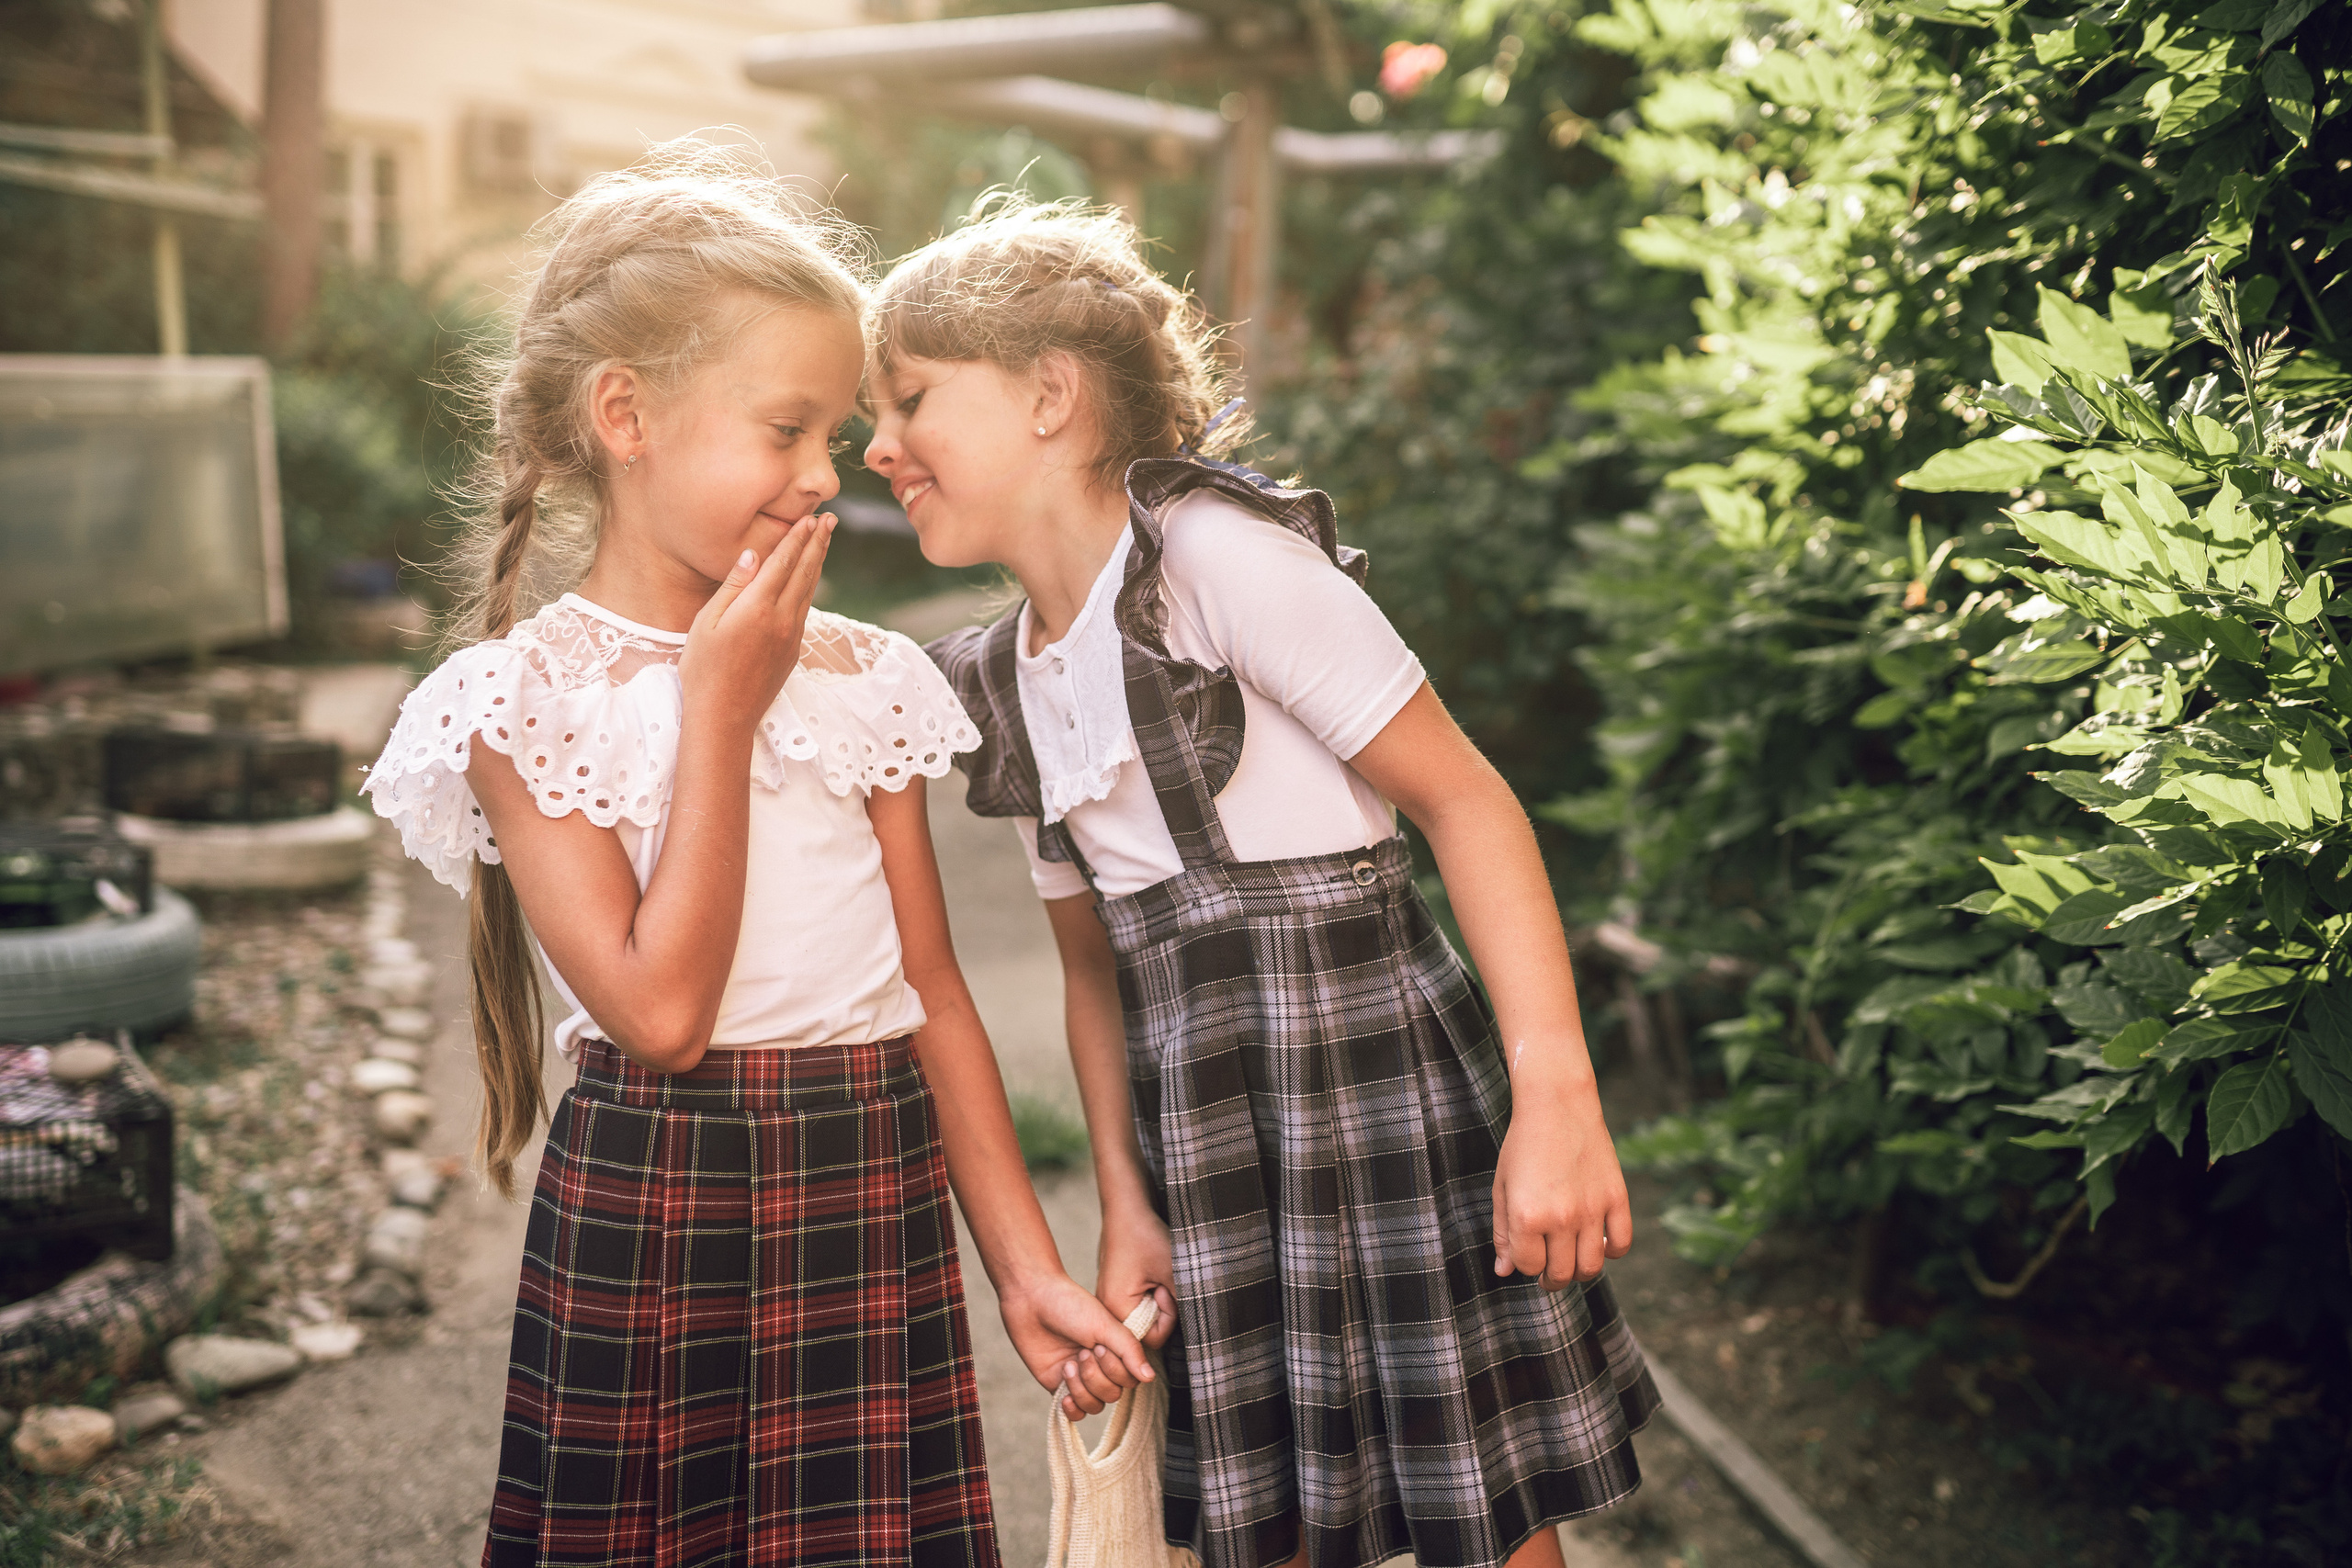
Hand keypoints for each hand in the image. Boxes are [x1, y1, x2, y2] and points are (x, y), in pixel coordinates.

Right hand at [678, 515, 834, 730]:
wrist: (725, 716)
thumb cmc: (704, 669)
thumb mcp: (707, 623)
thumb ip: (733, 587)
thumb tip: (751, 556)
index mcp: (758, 608)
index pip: (784, 563)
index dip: (798, 538)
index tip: (811, 518)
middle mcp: (782, 619)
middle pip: (805, 572)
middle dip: (817, 543)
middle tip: (830, 520)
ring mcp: (791, 636)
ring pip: (809, 590)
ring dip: (818, 562)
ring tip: (825, 541)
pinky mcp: (793, 650)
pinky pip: (806, 608)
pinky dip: (811, 586)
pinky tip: (811, 578)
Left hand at [1000, 1271, 1153, 1421]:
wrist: (1032, 1299)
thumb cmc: (1070, 1305)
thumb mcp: (1105, 1324)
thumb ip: (1129, 1350)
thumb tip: (1149, 1377)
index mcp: (1114, 1350)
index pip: (1129, 1380)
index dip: (1115, 1370)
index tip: (1098, 1346)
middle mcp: (1099, 1366)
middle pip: (1111, 1394)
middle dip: (1095, 1377)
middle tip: (1081, 1352)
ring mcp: (1079, 1378)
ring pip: (1094, 1405)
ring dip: (1081, 1389)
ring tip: (1068, 1365)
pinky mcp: (1057, 1386)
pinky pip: (1074, 1413)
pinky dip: (1073, 1409)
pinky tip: (1065, 1396)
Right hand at [1096, 1204, 1177, 1351]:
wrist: (1126, 1208)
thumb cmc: (1145, 1236)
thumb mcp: (1173, 1271)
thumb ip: (1185, 1302)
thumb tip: (1199, 1326)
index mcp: (1116, 1308)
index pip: (1152, 1339)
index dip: (1168, 1317)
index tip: (1167, 1289)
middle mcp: (1107, 1308)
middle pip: (1146, 1330)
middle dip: (1162, 1308)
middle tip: (1162, 1280)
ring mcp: (1109, 1299)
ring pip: (1144, 1316)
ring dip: (1156, 1299)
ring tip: (1156, 1274)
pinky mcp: (1114, 1289)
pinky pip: (1136, 1303)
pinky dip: (1149, 1292)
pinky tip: (1150, 1272)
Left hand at [1492, 1071, 1631, 1289]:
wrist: (1557, 1106)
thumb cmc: (1523, 1146)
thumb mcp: (1502, 1188)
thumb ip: (1502, 1233)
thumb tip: (1504, 1271)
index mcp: (1527, 1216)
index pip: (1529, 1266)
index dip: (1525, 1264)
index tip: (1525, 1253)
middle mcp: (1561, 1218)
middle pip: (1561, 1273)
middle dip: (1551, 1279)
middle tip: (1549, 1272)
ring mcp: (1592, 1209)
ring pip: (1591, 1267)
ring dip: (1579, 1272)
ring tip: (1571, 1260)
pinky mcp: (1617, 1198)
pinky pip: (1622, 1244)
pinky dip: (1612, 1252)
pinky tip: (1599, 1244)